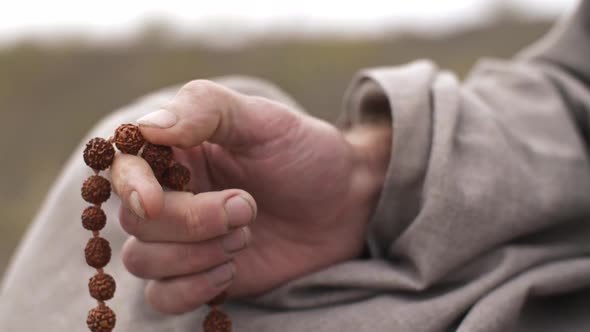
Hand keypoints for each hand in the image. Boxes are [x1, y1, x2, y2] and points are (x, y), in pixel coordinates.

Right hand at [110, 80, 390, 313]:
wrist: (345, 205)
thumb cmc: (306, 155)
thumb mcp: (265, 119)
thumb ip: (207, 109)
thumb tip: (148, 127)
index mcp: (178, 150)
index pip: (123, 166)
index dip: (131, 186)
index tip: (156, 201)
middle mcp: (173, 193)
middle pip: (136, 220)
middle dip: (191, 221)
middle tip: (246, 208)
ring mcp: (184, 238)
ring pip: (142, 260)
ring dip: (195, 255)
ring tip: (246, 235)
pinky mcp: (198, 275)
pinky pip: (162, 296)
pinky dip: (191, 288)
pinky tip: (231, 269)